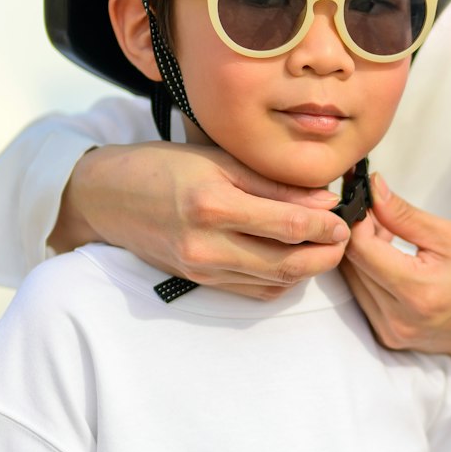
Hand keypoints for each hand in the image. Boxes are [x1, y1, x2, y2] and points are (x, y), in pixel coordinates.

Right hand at [54, 142, 350, 299]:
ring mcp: (202, 270)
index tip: (344, 220)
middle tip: (342, 240)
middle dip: (325, 256)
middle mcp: (207, 244)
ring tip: (323, 248)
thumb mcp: (217, 160)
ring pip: (274, 283)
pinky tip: (290, 260)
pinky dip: (280, 280)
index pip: (287, 225)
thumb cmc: (161, 167)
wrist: (107, 197)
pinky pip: (253, 292)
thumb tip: (324, 199)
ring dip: (306, 270)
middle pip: (287, 265)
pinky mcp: (199, 283)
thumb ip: (272, 184)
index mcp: (213, 204)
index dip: (324, 226)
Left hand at [340, 175, 450, 393]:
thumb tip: (373, 189)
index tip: (366, 199)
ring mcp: (390, 330)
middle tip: (378, 213)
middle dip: (358, 232)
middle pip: (351, 264)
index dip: (357, 218)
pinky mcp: (388, 336)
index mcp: (417, 290)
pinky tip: (391, 261)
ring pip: (353, 280)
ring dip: (362, 253)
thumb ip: (405, 215)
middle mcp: (397, 317)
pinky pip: (363, 296)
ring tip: (388, 236)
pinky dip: (369, 273)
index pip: (360, 248)